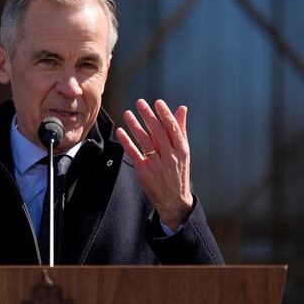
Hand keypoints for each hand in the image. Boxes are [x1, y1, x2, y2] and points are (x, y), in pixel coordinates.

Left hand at [116, 99, 192, 230]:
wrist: (175, 200)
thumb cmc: (179, 171)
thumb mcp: (183, 152)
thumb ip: (180, 130)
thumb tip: (182, 108)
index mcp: (182, 150)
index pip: (173, 128)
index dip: (165, 114)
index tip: (157, 102)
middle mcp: (170, 157)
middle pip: (157, 133)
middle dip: (148, 116)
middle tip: (139, 102)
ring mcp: (157, 166)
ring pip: (145, 141)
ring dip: (135, 126)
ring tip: (128, 113)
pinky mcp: (145, 173)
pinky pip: (134, 154)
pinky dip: (127, 142)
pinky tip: (120, 131)